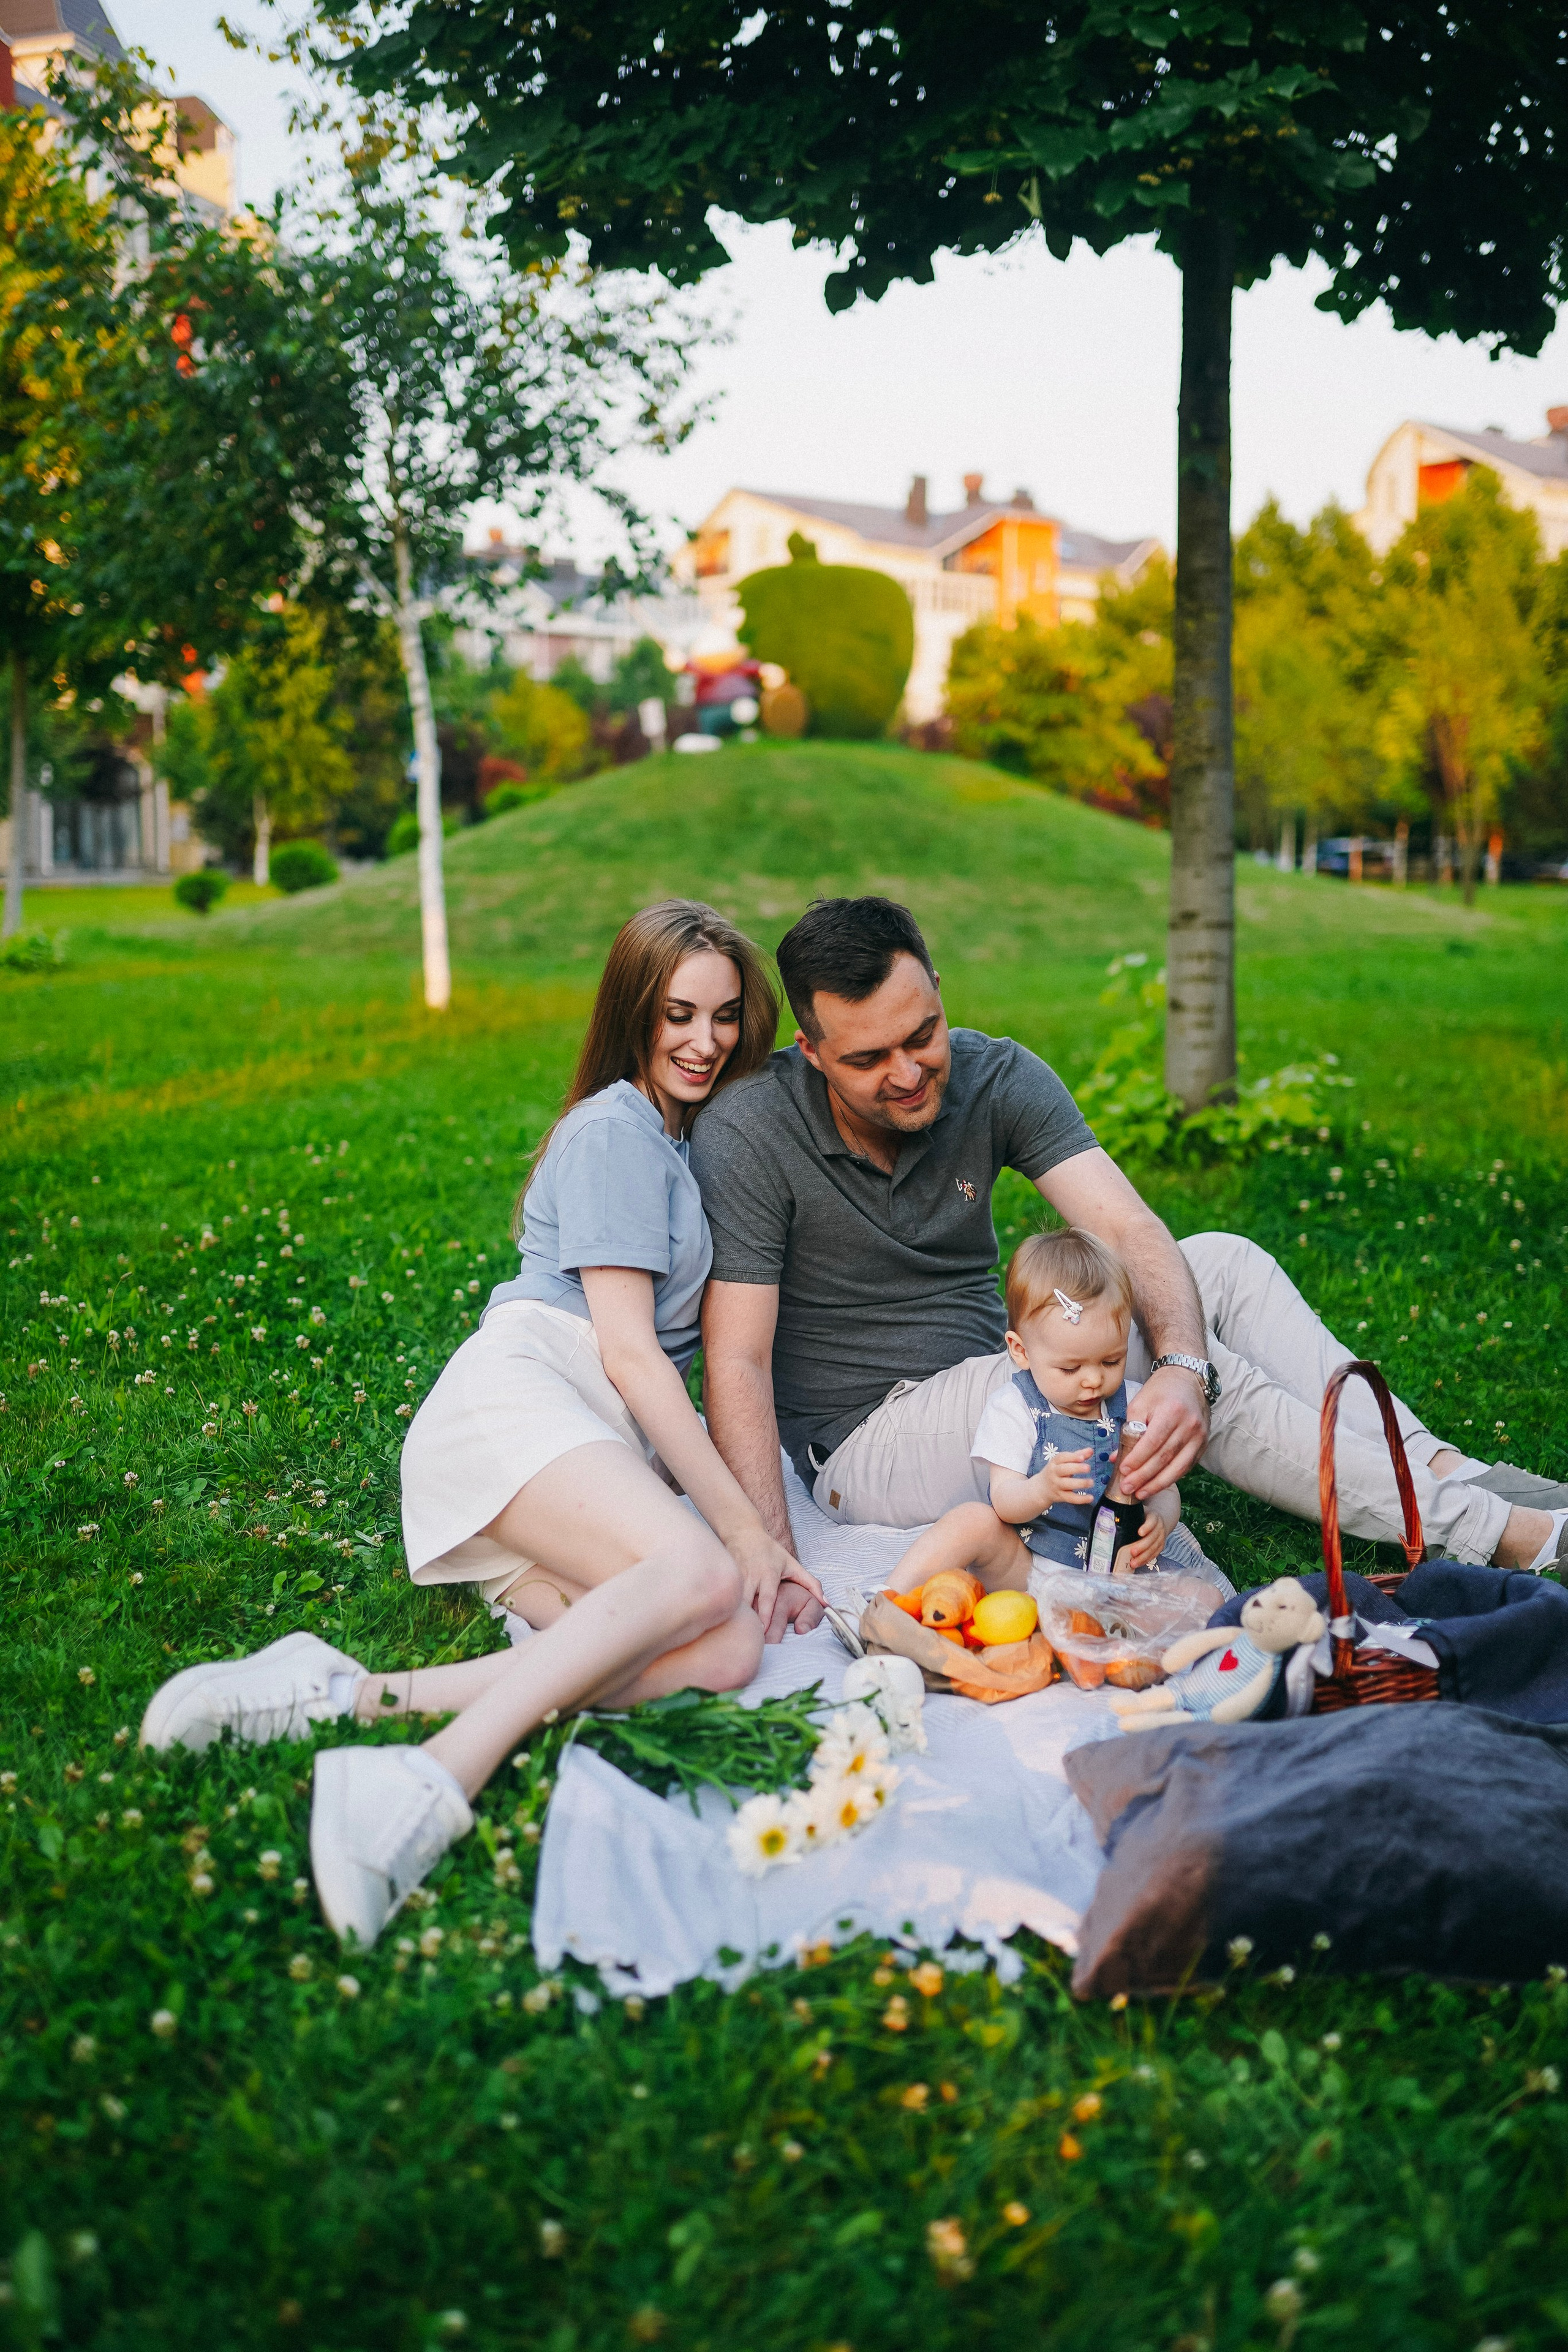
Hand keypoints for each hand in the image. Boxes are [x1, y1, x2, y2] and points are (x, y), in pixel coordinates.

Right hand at [728, 1525, 820, 1643]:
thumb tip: (826, 1603)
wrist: (743, 1533)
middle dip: (748, 1619)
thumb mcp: (793, 1564)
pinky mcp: (725, 1578)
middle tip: (750, 1638)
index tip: (764, 1629)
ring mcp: (736, 1577)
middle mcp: (751, 1576)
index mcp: (768, 1574)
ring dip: (736, 1616)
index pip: (767, 1598)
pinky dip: (726, 1608)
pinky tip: (728, 1621)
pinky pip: (725, 1596)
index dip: (765, 1614)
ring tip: (738, 1633)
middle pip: (747, 1601)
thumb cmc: (769, 1551)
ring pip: (734, 1600)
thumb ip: (811, 1584)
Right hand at [1034, 1445, 1095, 1507]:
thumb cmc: (1056, 1472)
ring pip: (1067, 1484)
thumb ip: (1077, 1456)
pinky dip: (1081, 1499)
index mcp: (1054, 1463)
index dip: (1072, 1457)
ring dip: (1080, 1483)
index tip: (1082, 1457)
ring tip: (1091, 1482)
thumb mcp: (1062, 1462)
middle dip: (1076, 1468)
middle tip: (1088, 1468)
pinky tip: (1090, 1497)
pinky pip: (1070, 1498)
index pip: (1062, 1457)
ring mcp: (1056, 1485)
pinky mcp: (1060, 1496)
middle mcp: (1054, 1473)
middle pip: (1064, 1470)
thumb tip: (1091, 1450)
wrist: (1040, 1489)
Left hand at [1117, 1367, 1208, 1497]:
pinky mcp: (1203, 1443)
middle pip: (1165, 1457)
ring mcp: (1199, 1436)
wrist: (1187, 1380)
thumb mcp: (1140, 1403)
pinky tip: (1157, 1485)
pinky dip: (1171, 1477)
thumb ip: (1129, 1430)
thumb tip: (1117, 1457)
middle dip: (1144, 1476)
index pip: (1153, 1441)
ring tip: (1140, 1493)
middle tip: (1127, 1488)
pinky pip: (1187, 1466)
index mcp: (1171, 1411)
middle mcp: (1189, 1425)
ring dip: (1157, 1483)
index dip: (1137, 1459)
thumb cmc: (1160, 1391)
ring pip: (1178, 1466)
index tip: (1123, 1471)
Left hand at [1120, 1511, 1168, 1571]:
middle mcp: (1159, 1528)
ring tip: (1133, 1562)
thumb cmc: (1144, 1517)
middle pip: (1152, 1538)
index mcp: (1154, 1517)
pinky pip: (1154, 1555)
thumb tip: (1109, 1520)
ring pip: (1153, 1548)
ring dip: (1143, 1556)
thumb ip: (1128, 1514)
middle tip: (1132, 1551)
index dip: (1147, 1527)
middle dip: (1142, 1546)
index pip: (1152, 1521)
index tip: (1139, 1532)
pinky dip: (1145, 1560)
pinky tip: (1138, 1563)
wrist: (1158, 1521)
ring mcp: (1161, 1538)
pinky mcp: (1160, 1547)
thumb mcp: (1139, 1512)